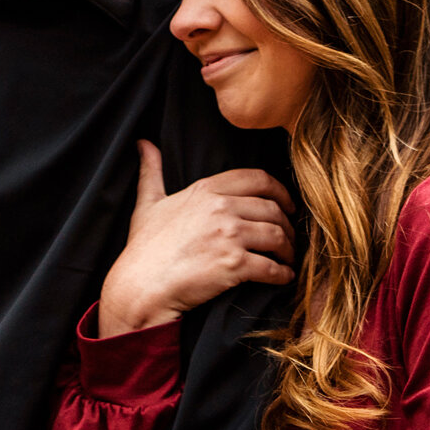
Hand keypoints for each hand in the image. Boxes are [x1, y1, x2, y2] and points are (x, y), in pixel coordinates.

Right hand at [97, 142, 295, 337]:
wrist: (140, 286)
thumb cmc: (144, 248)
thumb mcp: (147, 204)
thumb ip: (152, 171)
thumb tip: (144, 144)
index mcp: (205, 190)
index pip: (257, 179)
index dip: (279, 191)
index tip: (286, 204)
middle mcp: (221, 208)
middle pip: (273, 208)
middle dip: (287, 224)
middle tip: (289, 237)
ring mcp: (229, 236)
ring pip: (277, 236)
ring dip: (288, 249)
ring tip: (288, 258)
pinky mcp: (234, 265)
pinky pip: (272, 267)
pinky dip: (283, 273)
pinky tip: (284, 277)